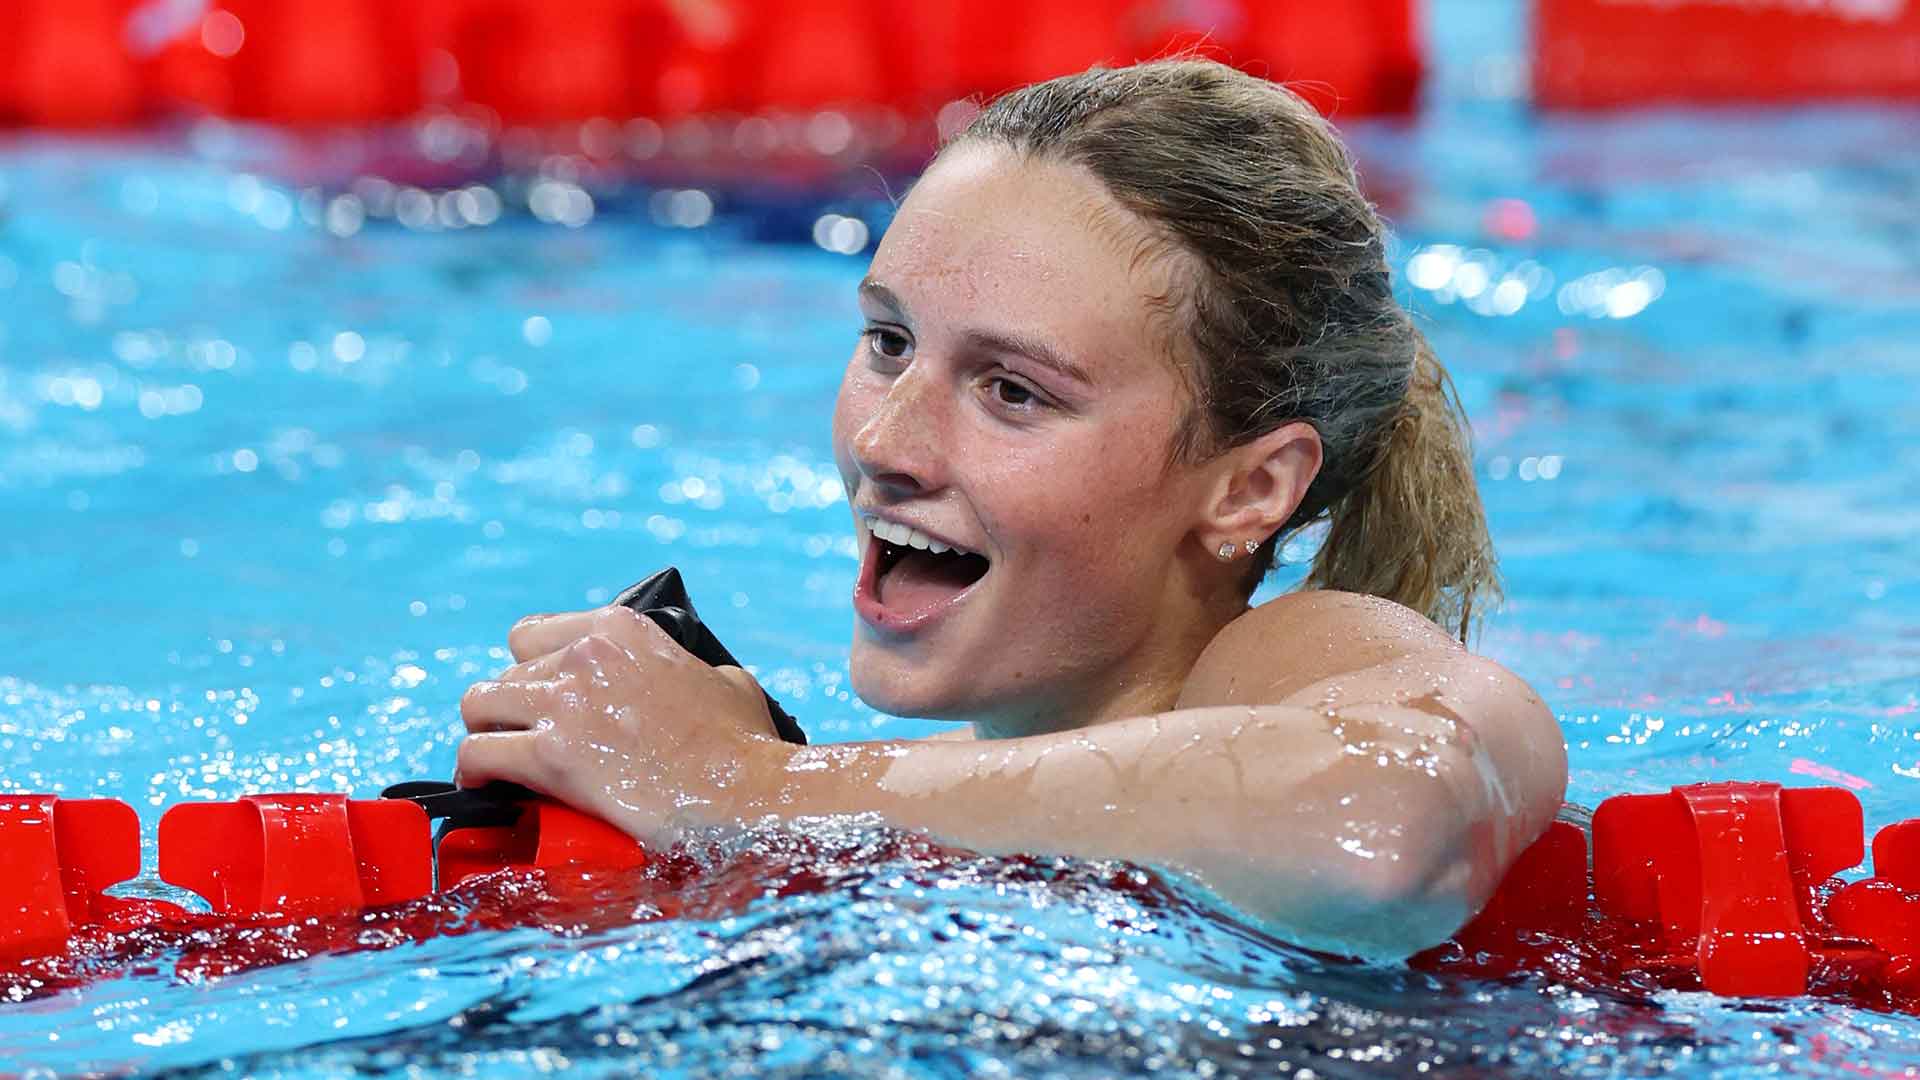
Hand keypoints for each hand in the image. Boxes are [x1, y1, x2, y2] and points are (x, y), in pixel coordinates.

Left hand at [454, 603, 785, 845]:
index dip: (532, 670)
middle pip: (506, 673)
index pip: (533, 634)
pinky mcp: (551, 756)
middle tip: (526, 743)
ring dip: (487, 735)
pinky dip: (475, 773)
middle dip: (512, 711)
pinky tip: (484, 787)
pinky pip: (477, 754)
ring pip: (478, 706)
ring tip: (499, 765)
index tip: (540, 699)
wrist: (744, 795)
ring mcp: (564, 702)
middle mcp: (585, 655)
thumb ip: (694, 670)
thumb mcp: (727, 682)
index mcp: (622, 629)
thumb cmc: (744, 747)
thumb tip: (696, 683)